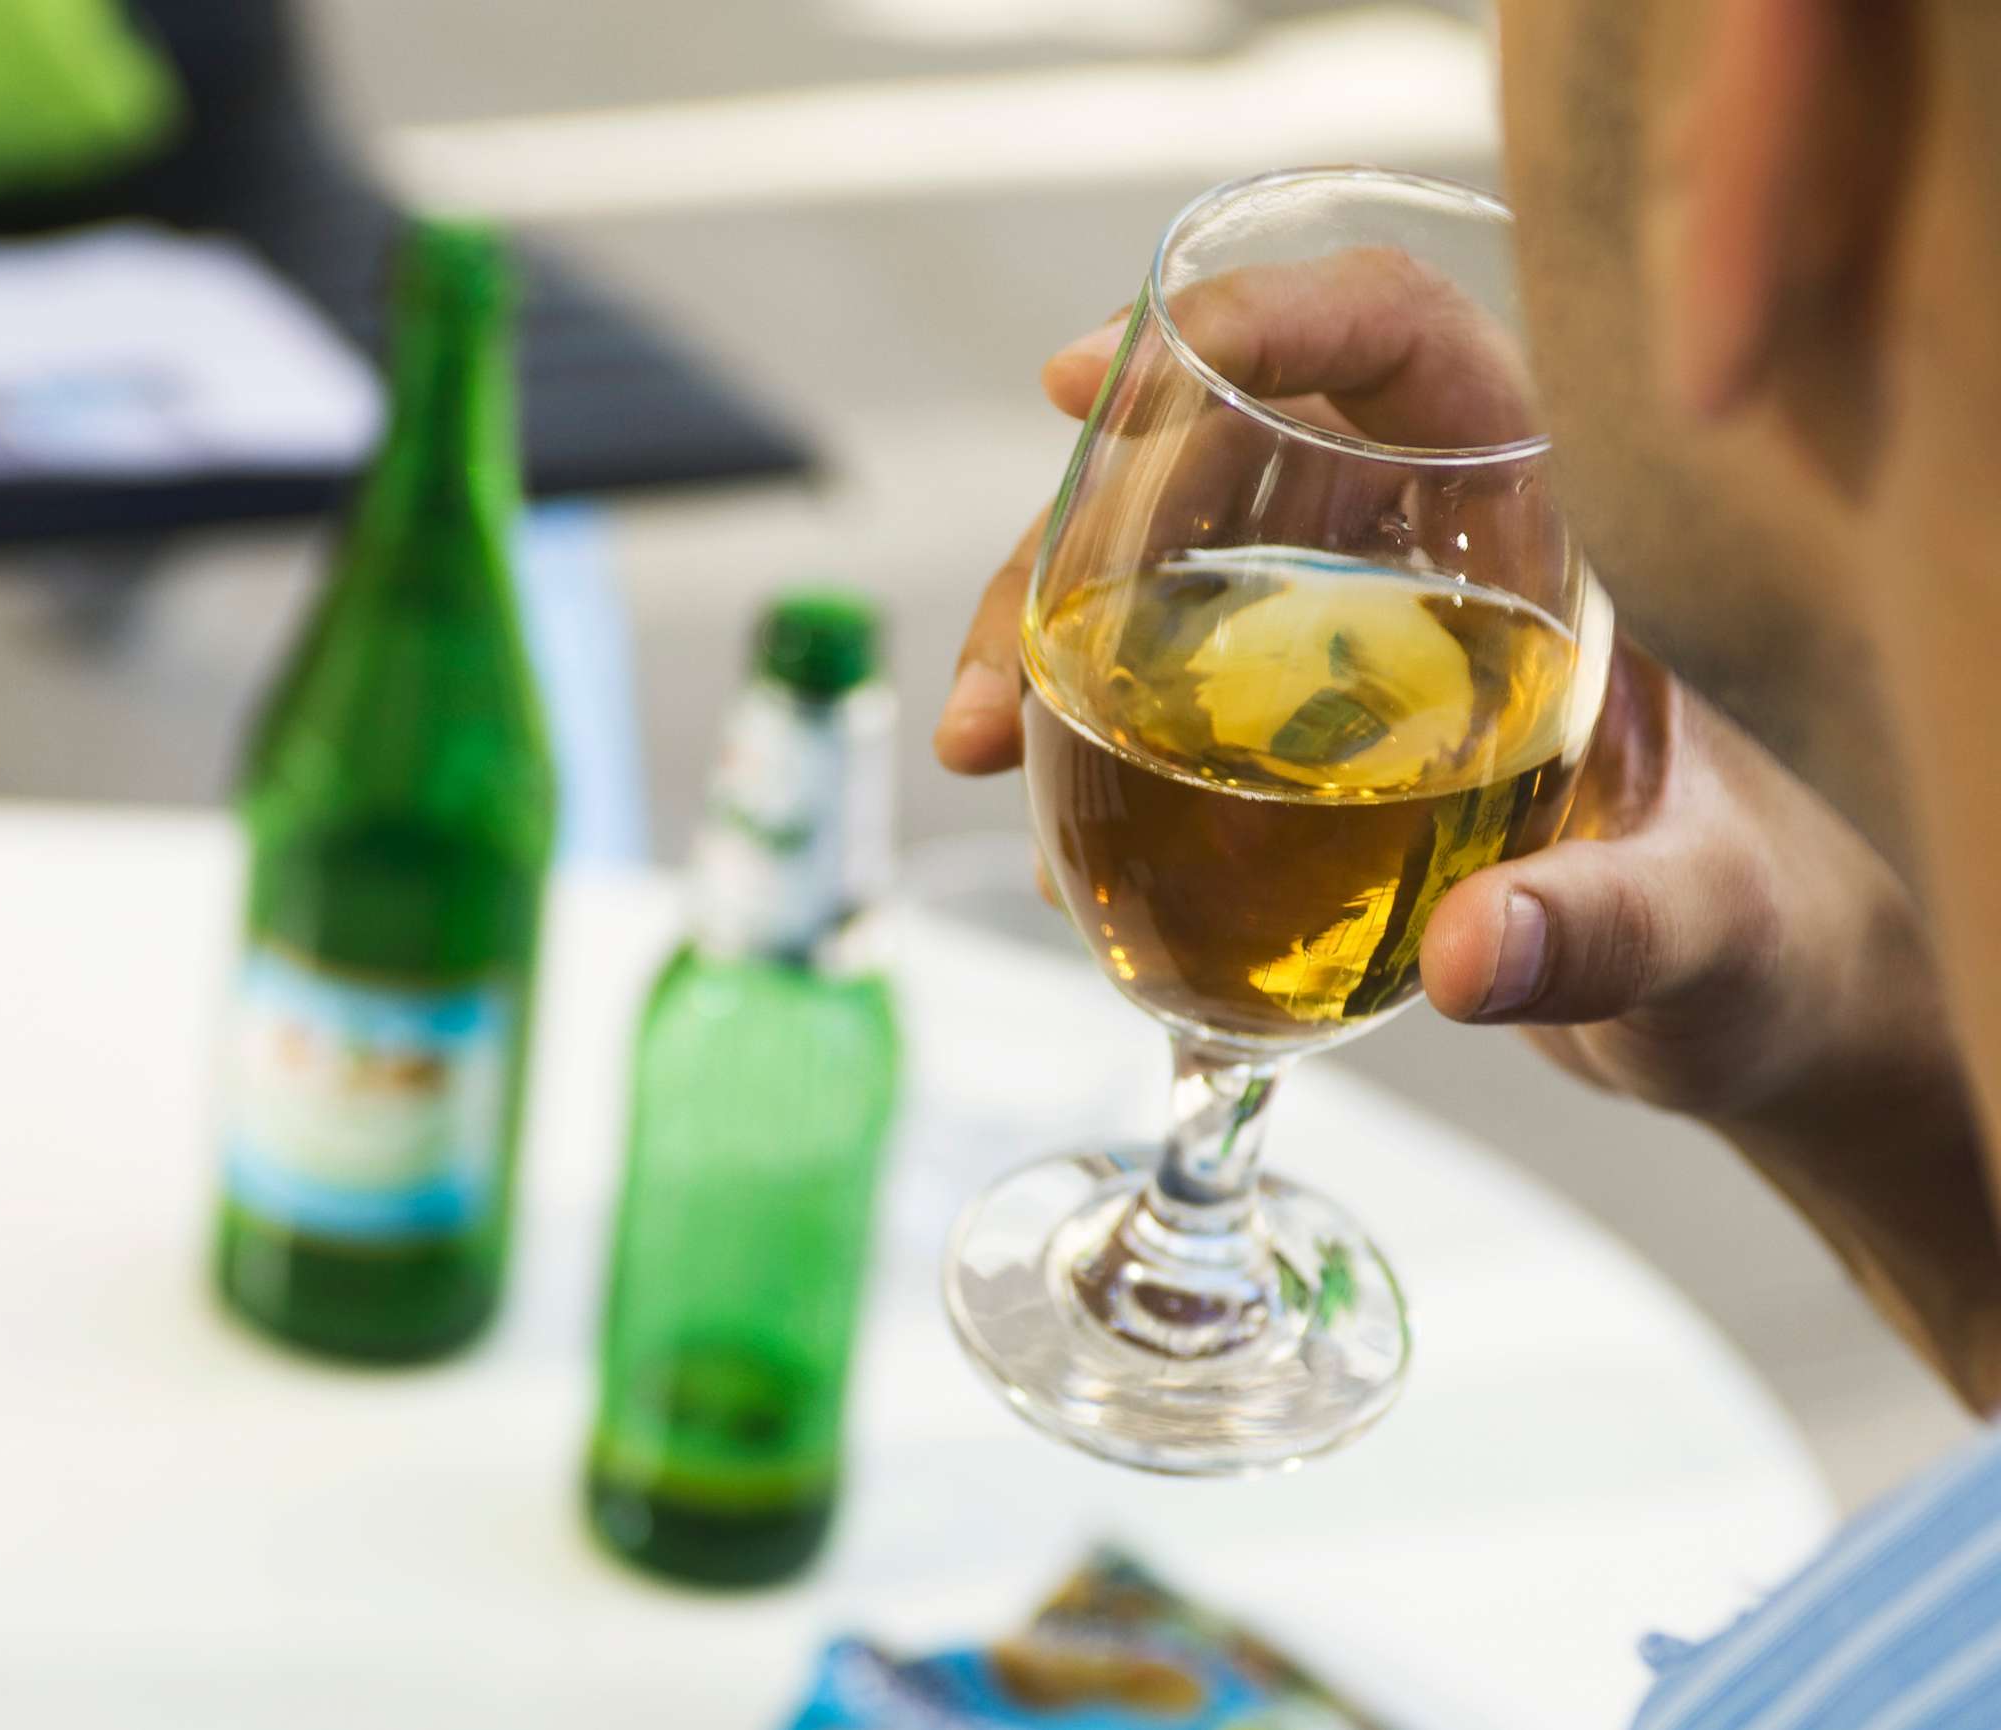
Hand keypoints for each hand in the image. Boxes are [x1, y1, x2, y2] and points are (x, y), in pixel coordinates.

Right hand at [942, 269, 1999, 1406]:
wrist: (1729, 1000)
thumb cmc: (1752, 931)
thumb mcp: (1704, 935)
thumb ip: (1610, 933)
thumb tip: (1476, 958)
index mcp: (1543, 531)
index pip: (1400, 346)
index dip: (1257, 322)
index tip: (1101, 369)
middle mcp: (1422, 558)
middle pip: (1213, 462)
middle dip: (1066, 540)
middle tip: (990, 683)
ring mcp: (1344, 643)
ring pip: (1151, 578)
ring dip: (1036, 646)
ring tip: (974, 751)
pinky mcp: (1296, 738)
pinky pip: (1156, 695)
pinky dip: (1077, 750)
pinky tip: (1053, 850)